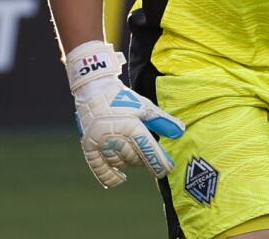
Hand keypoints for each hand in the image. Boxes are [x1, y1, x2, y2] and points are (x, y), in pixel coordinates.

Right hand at [66, 41, 185, 188]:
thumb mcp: (146, 107)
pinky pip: (100, 168)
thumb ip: (163, 121)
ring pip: (120, 163)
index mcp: (130, 125)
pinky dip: (110, 176)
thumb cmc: (123, 99)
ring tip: (136, 155)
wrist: (94, 90)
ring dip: (130, 163)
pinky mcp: (89, 147)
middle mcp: (113, 136)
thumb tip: (179, 132)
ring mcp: (99, 143)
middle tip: (151, 155)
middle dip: (145, 159)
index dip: (159, 162)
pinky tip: (121, 178)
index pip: (148, 150)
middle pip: (134, 158)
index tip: (168, 168)